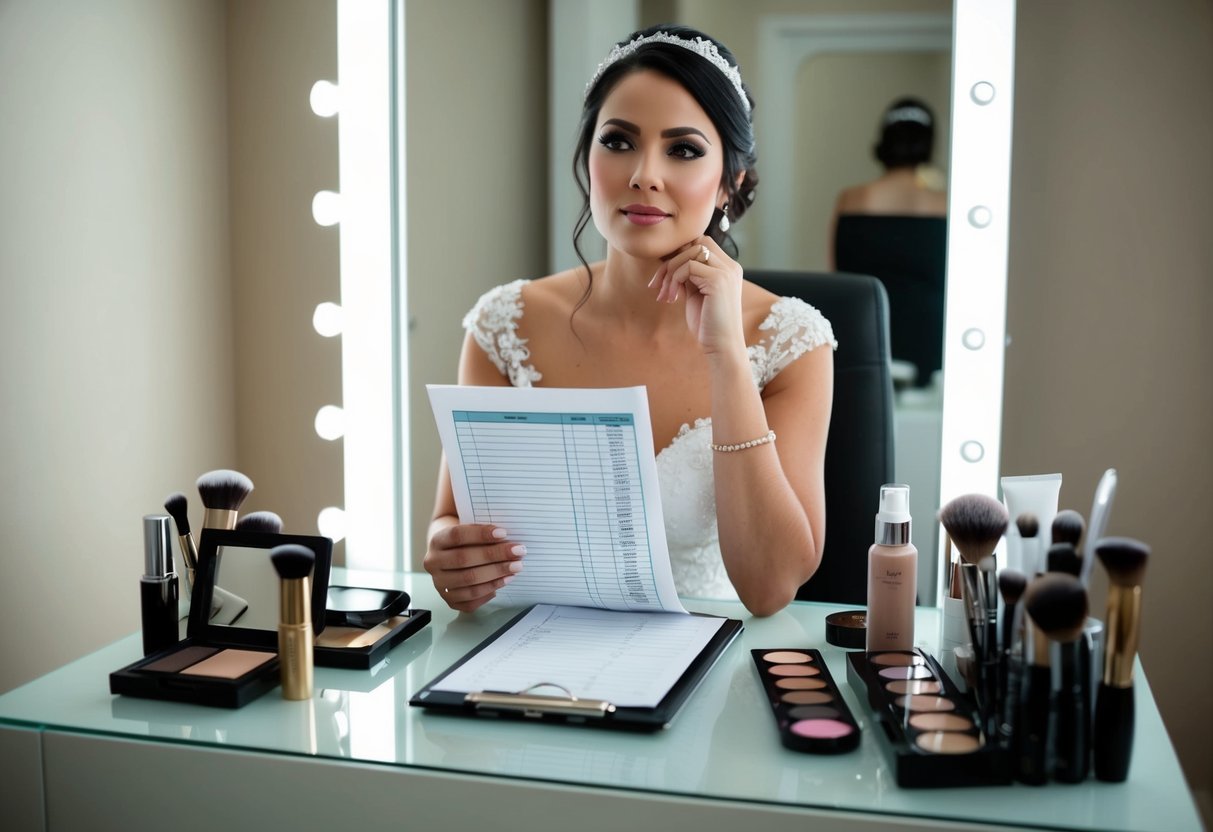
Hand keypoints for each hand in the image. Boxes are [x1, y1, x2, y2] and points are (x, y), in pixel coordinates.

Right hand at [423, 520, 524, 611]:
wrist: (450, 554)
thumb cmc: (465, 539)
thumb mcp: (468, 527)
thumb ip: (483, 530)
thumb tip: (507, 537)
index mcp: (437, 541)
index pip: (457, 535)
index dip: (480, 534)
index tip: (503, 533)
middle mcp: (433, 563)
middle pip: (464, 560)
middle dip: (495, 555)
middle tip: (517, 552)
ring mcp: (440, 584)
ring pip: (468, 582)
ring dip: (496, 575)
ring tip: (516, 567)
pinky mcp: (449, 600)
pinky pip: (471, 600)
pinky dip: (489, 591)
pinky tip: (504, 581)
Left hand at [648, 237, 744, 354]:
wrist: (721, 346)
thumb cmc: (707, 324)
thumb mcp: (694, 294)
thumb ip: (687, 276)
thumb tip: (668, 261)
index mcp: (727, 268)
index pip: (701, 244)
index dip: (679, 254)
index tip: (663, 275)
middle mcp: (730, 266)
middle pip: (696, 242)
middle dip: (672, 259)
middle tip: (658, 283)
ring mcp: (727, 271)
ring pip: (691, 252)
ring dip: (670, 271)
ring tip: (664, 293)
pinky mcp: (719, 280)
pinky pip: (688, 267)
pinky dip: (674, 279)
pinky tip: (672, 298)